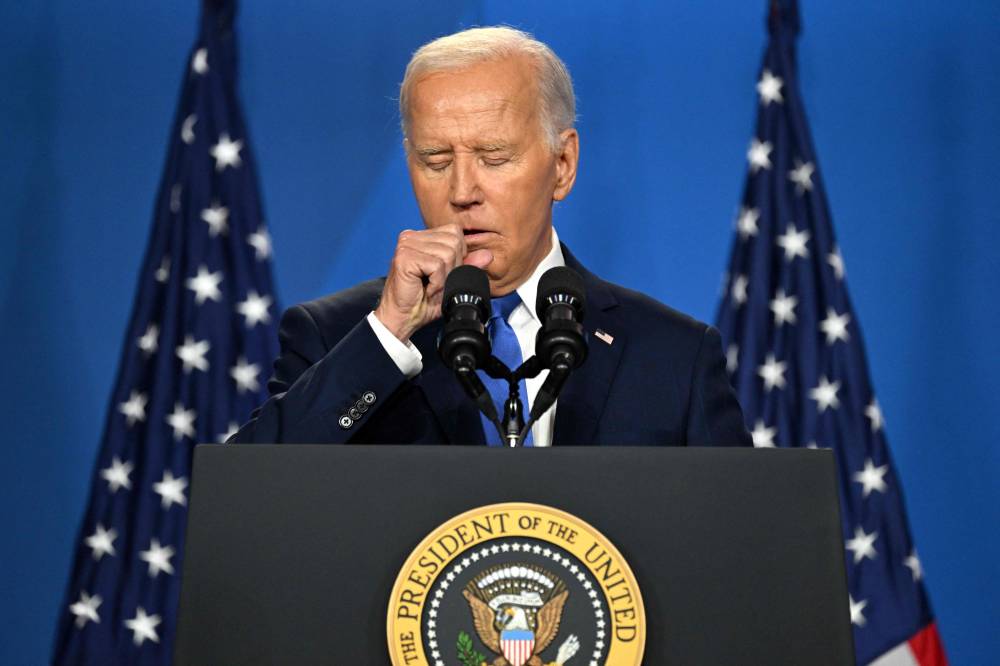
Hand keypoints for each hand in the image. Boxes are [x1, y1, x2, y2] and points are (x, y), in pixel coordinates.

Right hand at [374, 223, 492, 341]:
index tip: (443, 274)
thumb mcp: (452, 281)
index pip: (455, 232)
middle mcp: (411, 236)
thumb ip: (468, 266)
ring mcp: (406, 244)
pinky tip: (425, 289)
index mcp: (421, 237)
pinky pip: (437, 265)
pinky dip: (437, 282)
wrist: (403, 318)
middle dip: (452, 267)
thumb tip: (488, 255)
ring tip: (430, 286)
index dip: (458, 256)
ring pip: (447, 254)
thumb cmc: (422, 301)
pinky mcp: (404, 257)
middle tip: (436, 282)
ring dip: (444, 277)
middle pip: (454, 242)